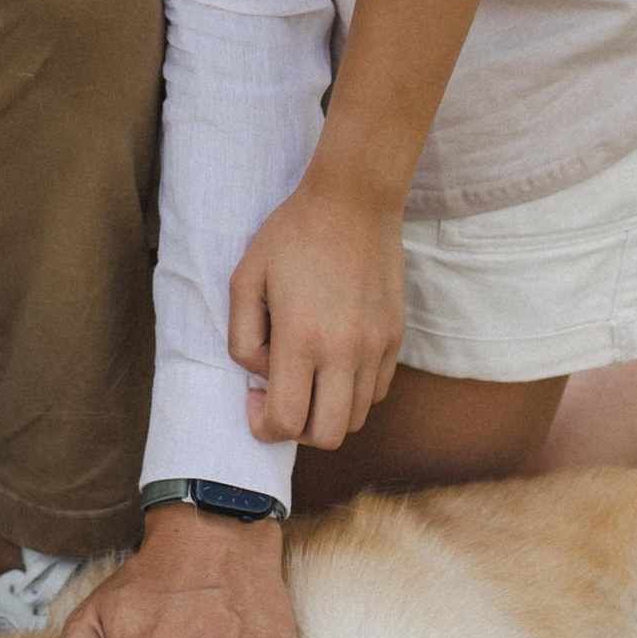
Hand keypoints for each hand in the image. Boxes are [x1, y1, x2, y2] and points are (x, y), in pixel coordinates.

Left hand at [229, 166, 404, 448]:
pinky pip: (376, 391)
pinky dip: (352, 392)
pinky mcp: (394, 337)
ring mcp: (375, 347)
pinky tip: (334, 362)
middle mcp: (344, 352)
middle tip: (281, 396)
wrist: (353, 201)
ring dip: (325, 412)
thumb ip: (241, 338)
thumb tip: (261, 374)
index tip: (255, 397)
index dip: (263, 426)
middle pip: (326, 436)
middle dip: (297, 431)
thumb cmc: (291, 235)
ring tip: (308, 378)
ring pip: (354, 419)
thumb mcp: (245, 278)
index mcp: (301, 339)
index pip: (286, 422)